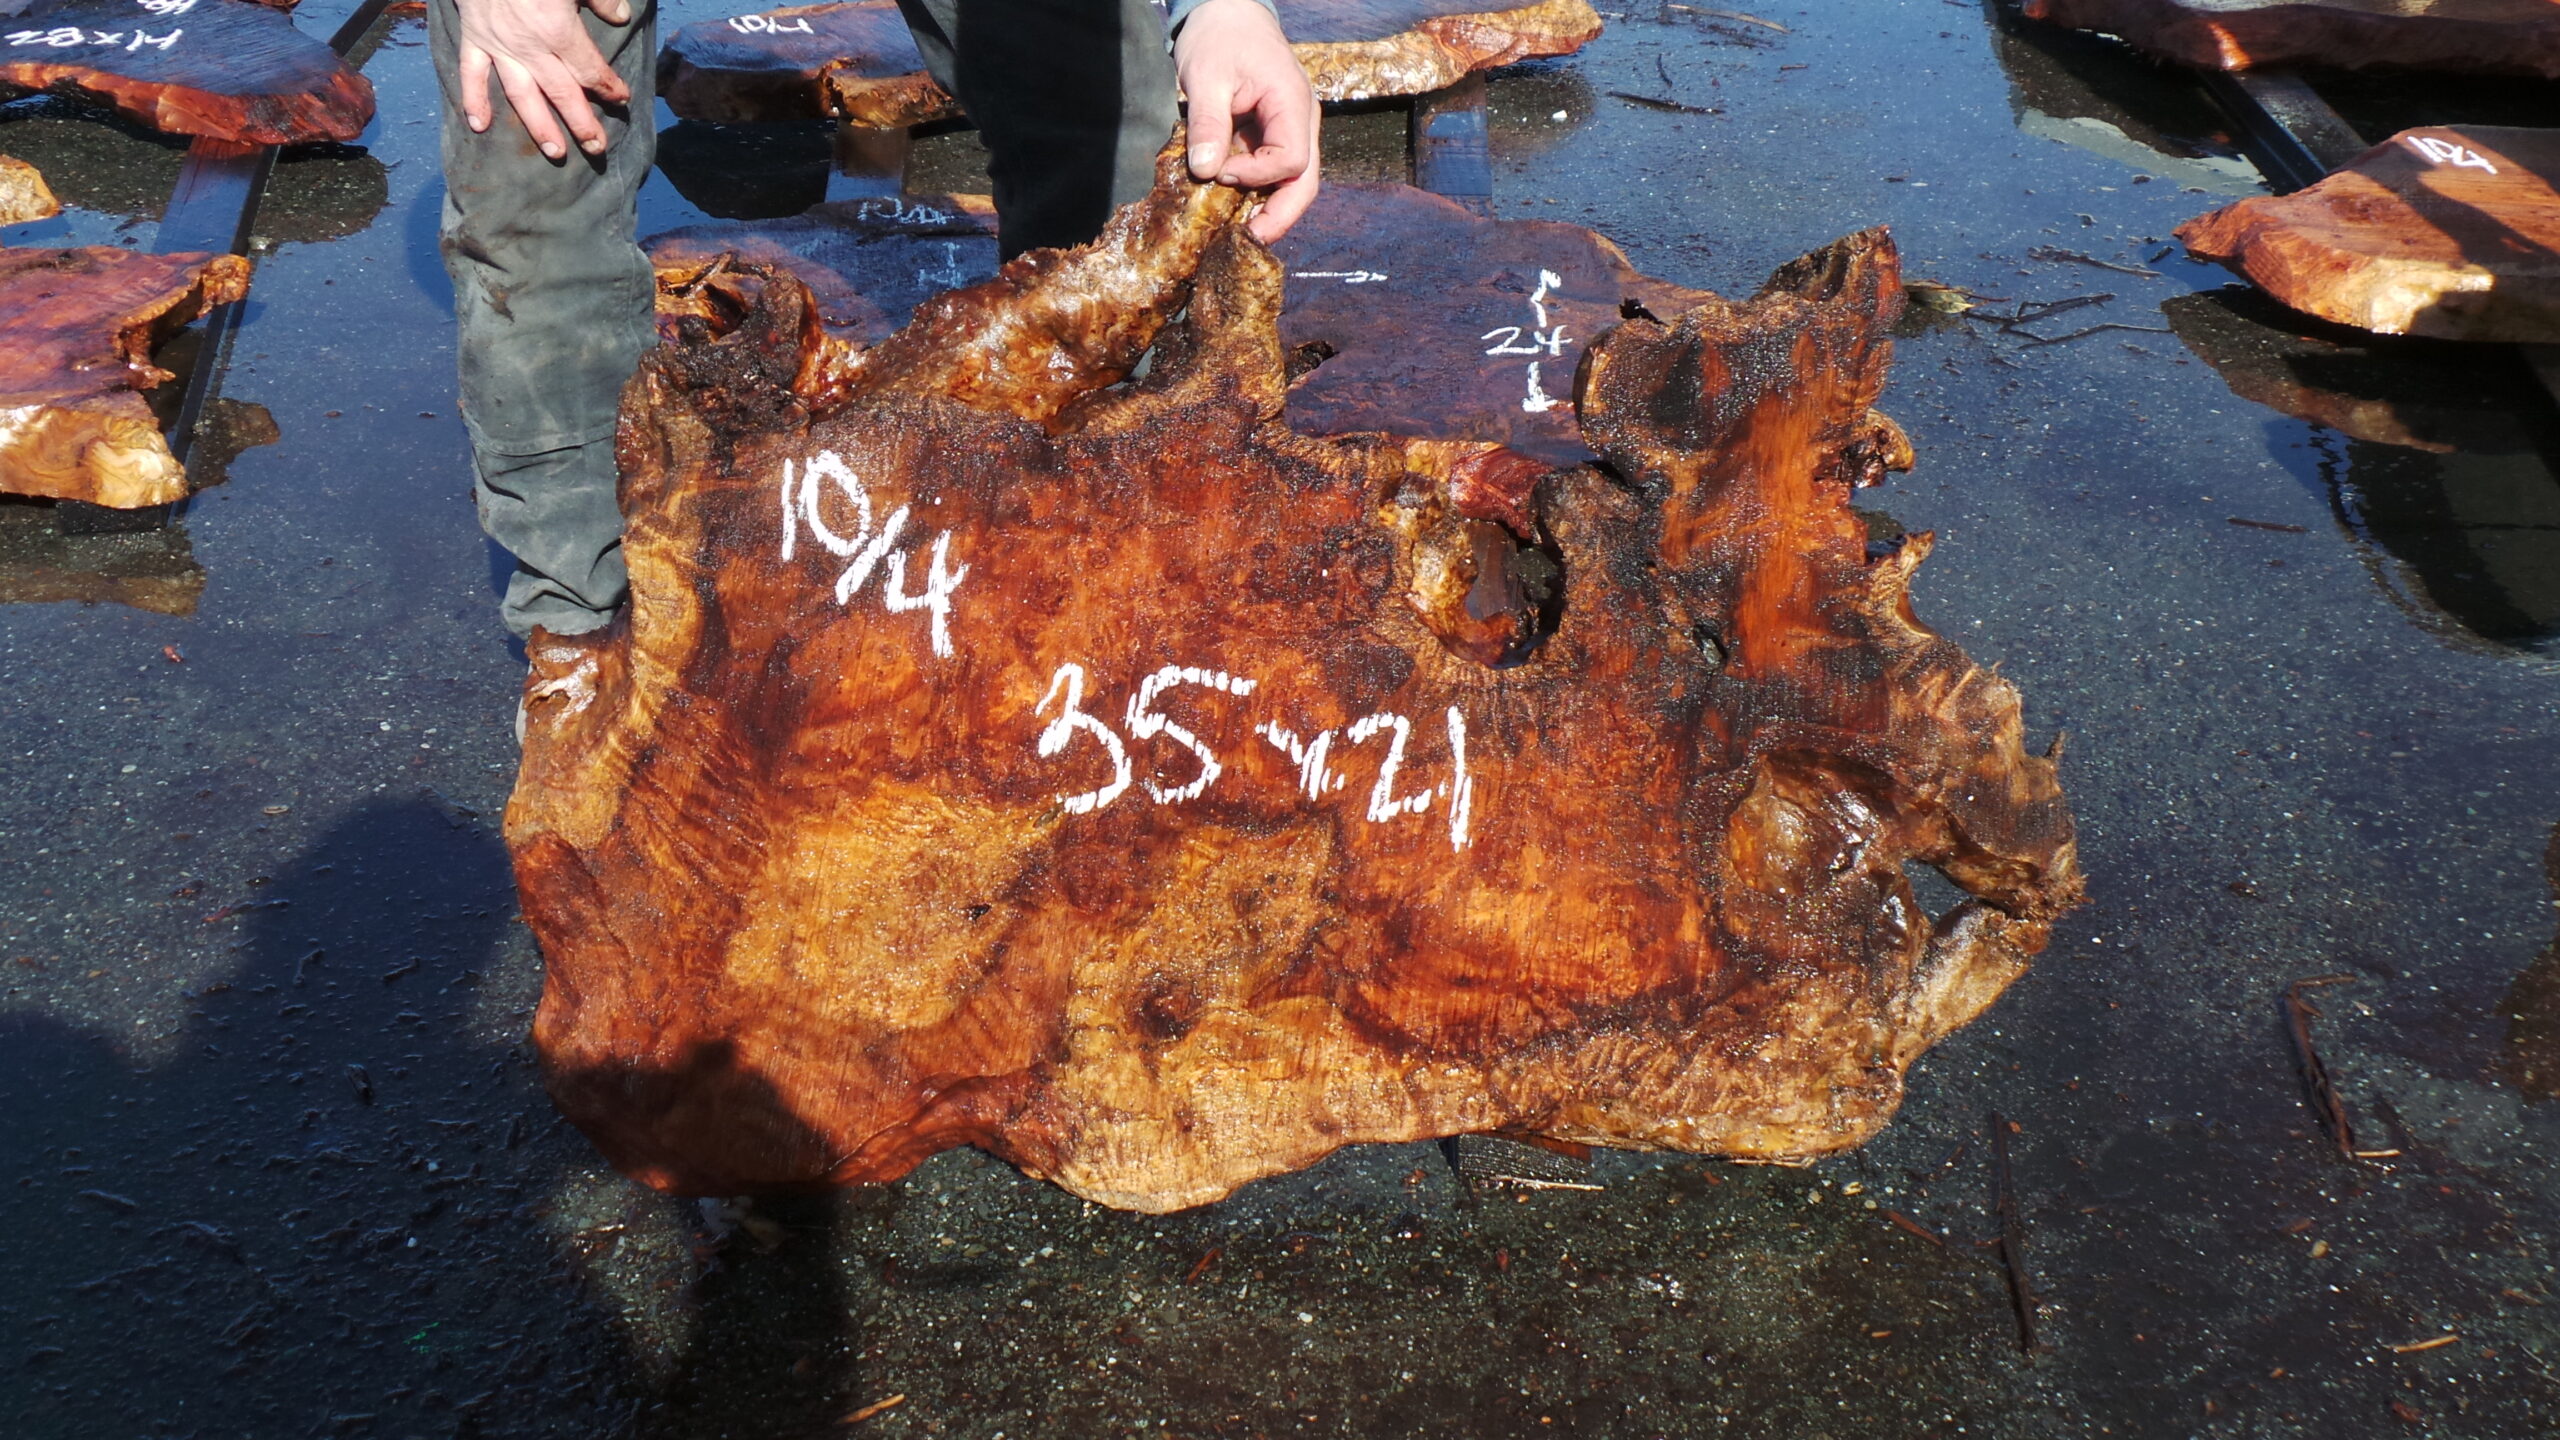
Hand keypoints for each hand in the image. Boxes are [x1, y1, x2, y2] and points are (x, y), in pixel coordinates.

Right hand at [455, 0, 633, 160]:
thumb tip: (620, 16)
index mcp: (558, 31)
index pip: (590, 70)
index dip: (609, 86)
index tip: (622, 98)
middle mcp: (530, 47)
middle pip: (561, 92)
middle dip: (582, 122)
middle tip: (597, 147)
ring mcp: (499, 46)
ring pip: (522, 94)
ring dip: (539, 126)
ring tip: (556, 152)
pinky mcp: (474, 38)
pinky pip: (472, 74)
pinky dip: (473, 99)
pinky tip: (479, 126)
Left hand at [1173, 0, 1319, 243]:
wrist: (1229, 14)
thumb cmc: (1219, 38)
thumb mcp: (1206, 77)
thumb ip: (1208, 124)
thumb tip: (1205, 172)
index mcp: (1292, 103)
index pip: (1291, 160)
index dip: (1256, 177)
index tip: (1219, 173)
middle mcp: (1302, 120)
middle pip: (1305, 181)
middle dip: (1280, 215)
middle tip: (1249, 241)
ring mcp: (1294, 129)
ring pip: (1296, 182)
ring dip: (1271, 208)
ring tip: (1244, 232)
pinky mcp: (1278, 134)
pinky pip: (1277, 171)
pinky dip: (1260, 191)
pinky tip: (1238, 206)